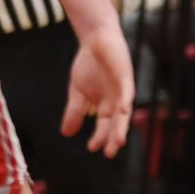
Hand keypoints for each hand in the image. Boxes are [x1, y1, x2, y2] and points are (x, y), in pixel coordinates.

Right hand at [62, 24, 133, 156]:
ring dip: (122, 126)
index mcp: (106, 104)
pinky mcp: (126, 76)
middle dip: (114, 137)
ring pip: (124, 111)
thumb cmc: (88, 65)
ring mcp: (123, 88)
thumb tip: (66, 134)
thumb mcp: (77, 91)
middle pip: (117, 123)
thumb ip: (74, 112)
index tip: (92, 148)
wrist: (94, 40)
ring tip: (119, 141)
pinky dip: (126, 101)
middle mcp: (116, 99)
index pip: (105, 125)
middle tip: (110, 153)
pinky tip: (123, 112)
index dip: (100, 137)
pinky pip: (128, 90)